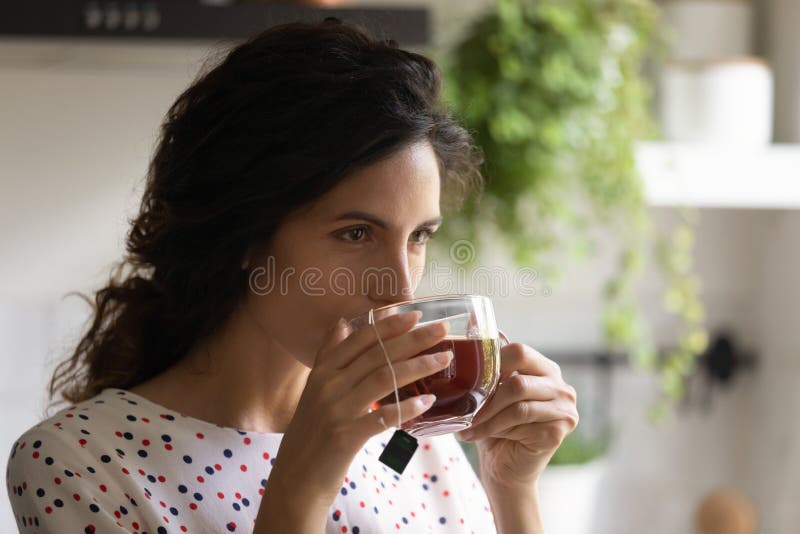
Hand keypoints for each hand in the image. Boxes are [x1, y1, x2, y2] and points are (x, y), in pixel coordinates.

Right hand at [262, 311, 452, 520]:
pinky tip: (427, 401)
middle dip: (413, 339)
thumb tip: (342, 323)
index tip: (416, 314)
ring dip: (417, 366)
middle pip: (377, 354)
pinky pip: (382, 417)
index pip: (360, 339)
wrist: (294, 481)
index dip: (389, 325)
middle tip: (442, 329)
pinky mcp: (345, 437)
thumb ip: (327, 356)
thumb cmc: (310, 435)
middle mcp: (327, 386)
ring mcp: (336, 411)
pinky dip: (406, 407)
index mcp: (322, 372)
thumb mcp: (312, 390)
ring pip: (383, 378)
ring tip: (444, 359)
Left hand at [456, 342, 578, 490]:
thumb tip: (470, 323)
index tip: (467, 377)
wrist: (505, 468)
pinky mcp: (560, 429)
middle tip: (462, 407)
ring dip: (485, 415)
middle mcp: (560, 385)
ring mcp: (564, 408)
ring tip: (465, 424)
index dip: (491, 362)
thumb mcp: (489, 393)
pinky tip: (476, 434)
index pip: (520, 351)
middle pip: (518, 379)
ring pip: (517, 401)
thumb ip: (486, 364)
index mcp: (544, 369)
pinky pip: (521, 421)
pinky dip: (493, 427)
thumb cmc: (495, 426)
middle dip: (486, 395)